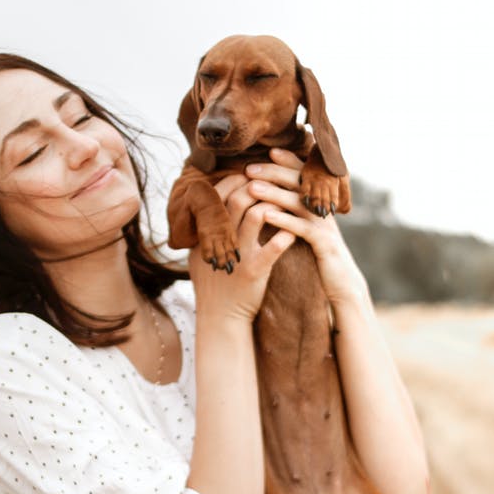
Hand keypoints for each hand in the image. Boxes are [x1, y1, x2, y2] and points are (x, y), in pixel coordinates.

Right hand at [188, 173, 295, 323]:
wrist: (219, 316)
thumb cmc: (213, 282)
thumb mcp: (199, 253)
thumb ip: (205, 230)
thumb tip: (209, 203)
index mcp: (206, 232)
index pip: (218, 194)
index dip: (235, 180)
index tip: (249, 176)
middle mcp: (220, 240)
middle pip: (239, 198)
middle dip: (258, 186)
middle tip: (272, 184)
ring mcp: (238, 254)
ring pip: (257, 216)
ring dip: (274, 205)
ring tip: (286, 203)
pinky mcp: (254, 271)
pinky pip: (273, 248)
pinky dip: (285, 236)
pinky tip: (293, 232)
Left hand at [244, 148, 370, 306]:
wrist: (342, 283)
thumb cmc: (320, 255)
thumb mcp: (310, 229)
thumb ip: (298, 211)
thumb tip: (276, 194)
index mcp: (319, 203)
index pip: (304, 175)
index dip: (287, 161)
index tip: (267, 152)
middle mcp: (324, 209)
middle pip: (300, 182)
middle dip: (274, 172)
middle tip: (249, 168)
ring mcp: (325, 225)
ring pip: (299, 202)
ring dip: (274, 193)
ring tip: (252, 187)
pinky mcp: (324, 244)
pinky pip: (302, 228)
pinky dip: (283, 220)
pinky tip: (265, 216)